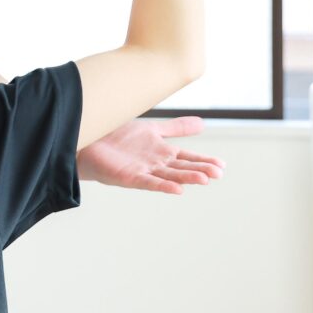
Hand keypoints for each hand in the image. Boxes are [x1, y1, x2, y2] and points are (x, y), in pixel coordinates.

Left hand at [75, 115, 223, 194]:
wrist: (89, 142)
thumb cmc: (118, 138)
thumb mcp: (152, 129)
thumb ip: (176, 128)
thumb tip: (203, 123)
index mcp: (162, 152)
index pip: (187, 156)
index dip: (204, 160)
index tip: (222, 166)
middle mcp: (155, 163)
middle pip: (182, 166)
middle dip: (200, 169)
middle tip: (219, 173)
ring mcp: (143, 170)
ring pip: (169, 175)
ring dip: (186, 177)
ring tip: (205, 179)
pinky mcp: (129, 176)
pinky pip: (149, 182)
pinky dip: (163, 186)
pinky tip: (178, 189)